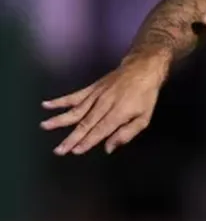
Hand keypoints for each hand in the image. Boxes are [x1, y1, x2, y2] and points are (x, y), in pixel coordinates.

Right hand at [40, 53, 168, 154]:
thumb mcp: (144, 118)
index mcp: (118, 113)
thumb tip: (108, 148)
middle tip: (59, 150)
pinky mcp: (91, 89)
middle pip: (86, 123)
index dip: (88, 141)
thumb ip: (127, 133)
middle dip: (71, 138)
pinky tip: (47, 104)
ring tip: (45, 126)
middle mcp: (104, 104)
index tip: (75, 151)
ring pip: (76, 110)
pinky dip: (60, 101)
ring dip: (60, 120)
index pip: (100, 130)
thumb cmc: (145, 96)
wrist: (142, 68)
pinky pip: (74, 96)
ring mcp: (96, 95)